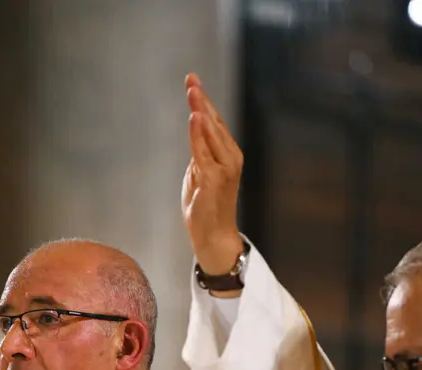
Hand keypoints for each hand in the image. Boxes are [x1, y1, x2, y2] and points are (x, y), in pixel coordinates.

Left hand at [181, 73, 244, 278]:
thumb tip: (196, 136)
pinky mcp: (214, 180)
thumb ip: (199, 155)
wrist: (213, 236)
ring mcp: (224, 168)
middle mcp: (230, 158)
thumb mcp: (199, 175)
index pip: (213, 122)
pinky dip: (199, 135)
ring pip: (211, 134)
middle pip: (213, 123)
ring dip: (201, 111)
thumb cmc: (205, 207)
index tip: (192, 80)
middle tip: (191, 80)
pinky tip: (195, 119)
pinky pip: (203, 152)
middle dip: (202, 100)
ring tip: (193, 93)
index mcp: (226, 155)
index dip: (203, 101)